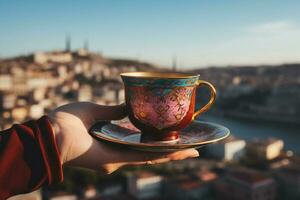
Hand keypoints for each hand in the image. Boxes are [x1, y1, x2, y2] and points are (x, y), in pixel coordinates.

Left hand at [48, 102, 198, 173]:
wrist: (52, 133)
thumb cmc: (67, 121)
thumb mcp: (94, 110)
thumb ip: (112, 111)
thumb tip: (127, 106)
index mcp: (112, 139)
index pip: (139, 140)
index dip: (155, 137)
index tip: (170, 131)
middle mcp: (119, 151)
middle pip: (151, 150)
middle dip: (171, 147)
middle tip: (191, 143)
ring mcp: (121, 157)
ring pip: (153, 156)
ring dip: (174, 153)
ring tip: (194, 149)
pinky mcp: (120, 159)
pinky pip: (146, 157)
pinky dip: (165, 155)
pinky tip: (181, 151)